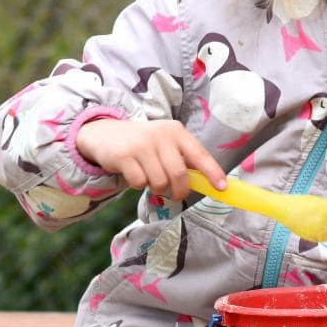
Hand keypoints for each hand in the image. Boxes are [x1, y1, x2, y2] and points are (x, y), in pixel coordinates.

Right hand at [74, 118, 223, 200]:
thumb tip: (208, 183)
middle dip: (180, 190)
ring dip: (157, 187)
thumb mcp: (165, 143)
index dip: (212, 172)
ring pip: (160, 182)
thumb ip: (183, 159)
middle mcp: (160, 135)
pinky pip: (140, 183)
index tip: (222, 188)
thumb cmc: (143, 143)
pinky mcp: (124, 156)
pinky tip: (134, 174)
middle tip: (176, 194)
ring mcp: (141, 145)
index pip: (199, 154)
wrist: (104, 133)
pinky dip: (139, 185)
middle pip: (179, 174)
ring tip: (150, 178)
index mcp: (176, 131)